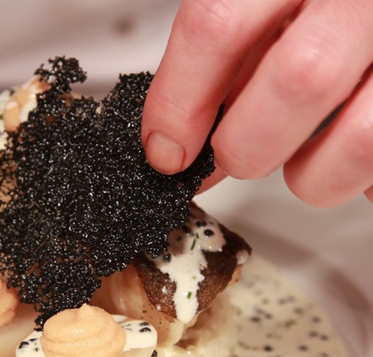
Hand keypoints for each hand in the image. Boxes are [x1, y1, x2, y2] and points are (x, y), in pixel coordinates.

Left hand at [142, 0, 372, 205]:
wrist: (370, 0)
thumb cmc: (322, 1)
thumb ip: (231, 55)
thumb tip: (179, 145)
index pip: (218, 25)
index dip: (179, 103)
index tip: (166, 151)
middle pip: (297, 82)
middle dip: (246, 146)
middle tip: (237, 153)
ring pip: (360, 141)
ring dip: (313, 175)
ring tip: (307, 154)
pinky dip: (357, 178)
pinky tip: (349, 146)